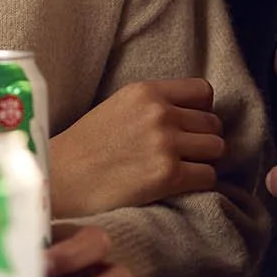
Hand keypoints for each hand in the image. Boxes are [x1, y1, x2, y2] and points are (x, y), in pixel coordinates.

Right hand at [50, 79, 224, 217]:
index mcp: (145, 91)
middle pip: (213, 123)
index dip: (201, 110)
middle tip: (183, 153)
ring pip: (216, 148)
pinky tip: (178, 185)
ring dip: (203, 161)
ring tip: (182, 169)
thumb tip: (191, 115)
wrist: (60, 180)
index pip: (203, 91)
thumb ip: (152, 105)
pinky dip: (198, 182)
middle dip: (202, 139)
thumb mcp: (116, 107)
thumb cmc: (84, 147)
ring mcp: (165, 144)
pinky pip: (208, 176)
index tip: (189, 125)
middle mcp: (159, 113)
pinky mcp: (168, 175)